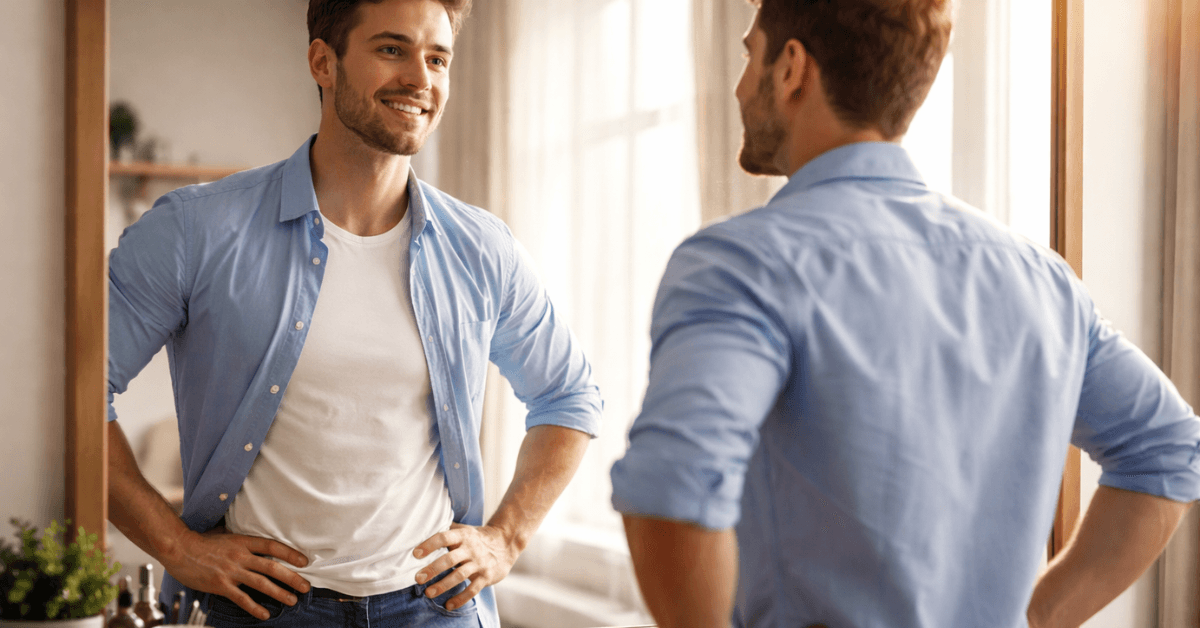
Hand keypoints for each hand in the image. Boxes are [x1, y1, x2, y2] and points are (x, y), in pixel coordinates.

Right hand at [161, 526, 310, 620]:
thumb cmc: (202, 541)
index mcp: (243, 541)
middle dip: (292, 578)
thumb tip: (257, 542)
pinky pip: (242, 598)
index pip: (273, 546)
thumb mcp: (226, 534)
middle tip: (306, 586)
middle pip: (272, 567)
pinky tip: (265, 614)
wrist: (179, 549)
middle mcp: (240, 556)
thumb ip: (243, 541)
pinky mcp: (221, 585)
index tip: (304, 561)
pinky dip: (255, 607)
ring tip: (292, 600)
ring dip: (280, 593)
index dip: (290, 553)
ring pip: (262, 583)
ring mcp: (231, 571)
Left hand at [412, 523, 519, 610]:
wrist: (506, 543)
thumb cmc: (477, 537)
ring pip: (459, 576)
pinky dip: (461, 598)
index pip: (444, 538)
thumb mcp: (464, 530)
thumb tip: (423, 527)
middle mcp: (471, 549)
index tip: (416, 554)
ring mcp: (479, 563)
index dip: (430, 545)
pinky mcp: (486, 576)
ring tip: (429, 593)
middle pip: (450, 559)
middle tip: (418, 578)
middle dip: (433, 569)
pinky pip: (473, 589)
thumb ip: (447, 529)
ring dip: (443, 585)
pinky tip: (449, 605)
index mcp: (463, 536)